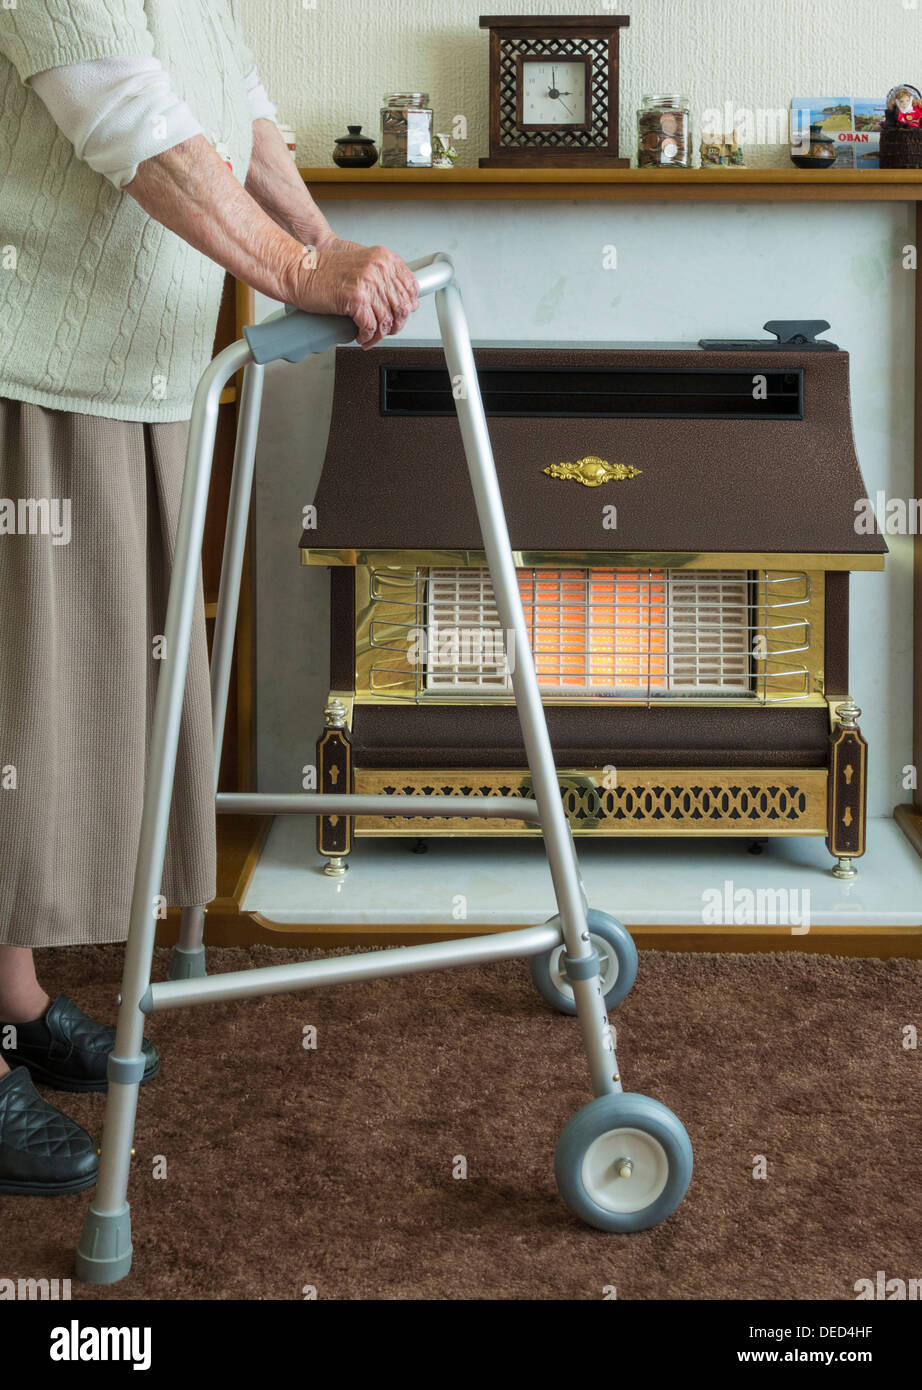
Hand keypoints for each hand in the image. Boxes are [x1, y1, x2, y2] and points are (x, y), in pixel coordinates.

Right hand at [290, 237, 419, 347]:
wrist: (298, 271)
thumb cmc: (324, 271)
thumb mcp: (360, 264)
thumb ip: (380, 276)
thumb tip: (399, 300)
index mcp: (383, 258)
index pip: (411, 286)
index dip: (408, 305)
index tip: (401, 315)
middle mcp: (378, 268)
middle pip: (402, 306)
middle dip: (395, 325)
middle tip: (385, 331)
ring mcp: (368, 282)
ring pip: (387, 320)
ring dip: (379, 335)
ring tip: (370, 337)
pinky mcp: (356, 298)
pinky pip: (370, 327)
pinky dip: (367, 337)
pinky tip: (361, 337)